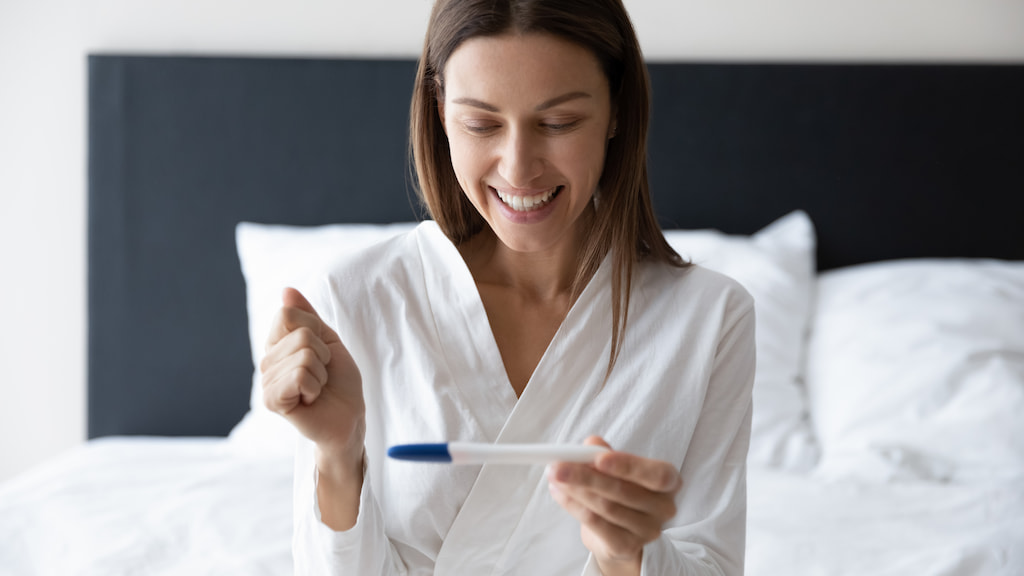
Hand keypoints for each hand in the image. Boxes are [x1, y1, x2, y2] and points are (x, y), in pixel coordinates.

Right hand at [260, 287, 364, 470]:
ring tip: (317, 388)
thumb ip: (307, 316)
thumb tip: (287, 290)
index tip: (321, 351)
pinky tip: (311, 399)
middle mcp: (267, 361)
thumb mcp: (328, 340)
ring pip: (303, 356)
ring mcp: (267, 381)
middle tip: (321, 375)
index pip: (286, 314)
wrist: (348, 416)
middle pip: (300, 335)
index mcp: (277, 344)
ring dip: (320, 373)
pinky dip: (315, 386)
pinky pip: (299, 375)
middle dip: (322, 355)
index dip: (314, 329)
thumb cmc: (339, 381)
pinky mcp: (272, 400)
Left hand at [548, 436, 681, 574]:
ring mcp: (648, 530)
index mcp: (669, 481)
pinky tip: (559, 494)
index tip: (598, 458)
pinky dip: (573, 506)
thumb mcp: (617, 467)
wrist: (623, 531)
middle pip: (622, 491)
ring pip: (605, 507)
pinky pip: (596, 524)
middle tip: (558, 466)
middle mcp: (664, 507)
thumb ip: (605, 453)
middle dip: (586, 476)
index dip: (628, 466)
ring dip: (575, 491)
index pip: (657, 475)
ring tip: (554, 477)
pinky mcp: (627, 546)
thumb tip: (590, 444)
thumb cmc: (623, 490)